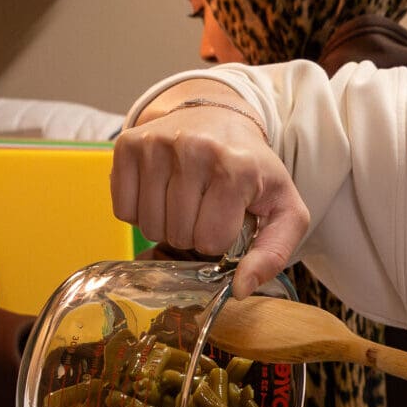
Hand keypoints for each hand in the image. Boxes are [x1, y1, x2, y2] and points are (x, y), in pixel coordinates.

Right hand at [110, 96, 309, 294]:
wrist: (219, 118)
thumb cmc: (253, 170)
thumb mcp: (283, 209)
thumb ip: (274, 254)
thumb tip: (239, 289)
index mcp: (237, 167)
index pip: (211, 241)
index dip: (219, 239)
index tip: (226, 218)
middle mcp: (194, 149)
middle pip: (177, 236)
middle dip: (191, 234)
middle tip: (204, 209)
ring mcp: (157, 144)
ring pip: (147, 227)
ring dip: (165, 226)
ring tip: (184, 201)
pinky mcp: (129, 144)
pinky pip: (123, 211)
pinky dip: (139, 212)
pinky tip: (160, 192)